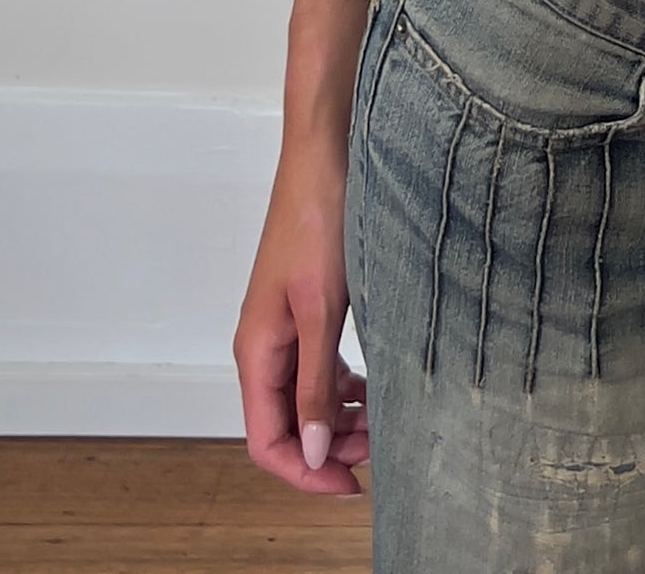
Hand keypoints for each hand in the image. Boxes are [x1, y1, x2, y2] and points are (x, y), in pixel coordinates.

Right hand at [232, 141, 370, 497]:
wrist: (327, 155)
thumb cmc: (319, 219)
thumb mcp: (323, 308)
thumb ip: (313, 382)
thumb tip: (309, 448)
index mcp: (257, 350)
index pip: (267, 441)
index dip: (305, 472)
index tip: (351, 488)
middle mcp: (266, 344)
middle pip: (287, 424)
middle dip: (331, 448)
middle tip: (383, 452)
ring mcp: (287, 325)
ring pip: (307, 397)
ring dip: (341, 418)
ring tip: (387, 421)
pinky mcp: (309, 306)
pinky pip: (320, 366)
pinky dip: (346, 385)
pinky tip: (377, 386)